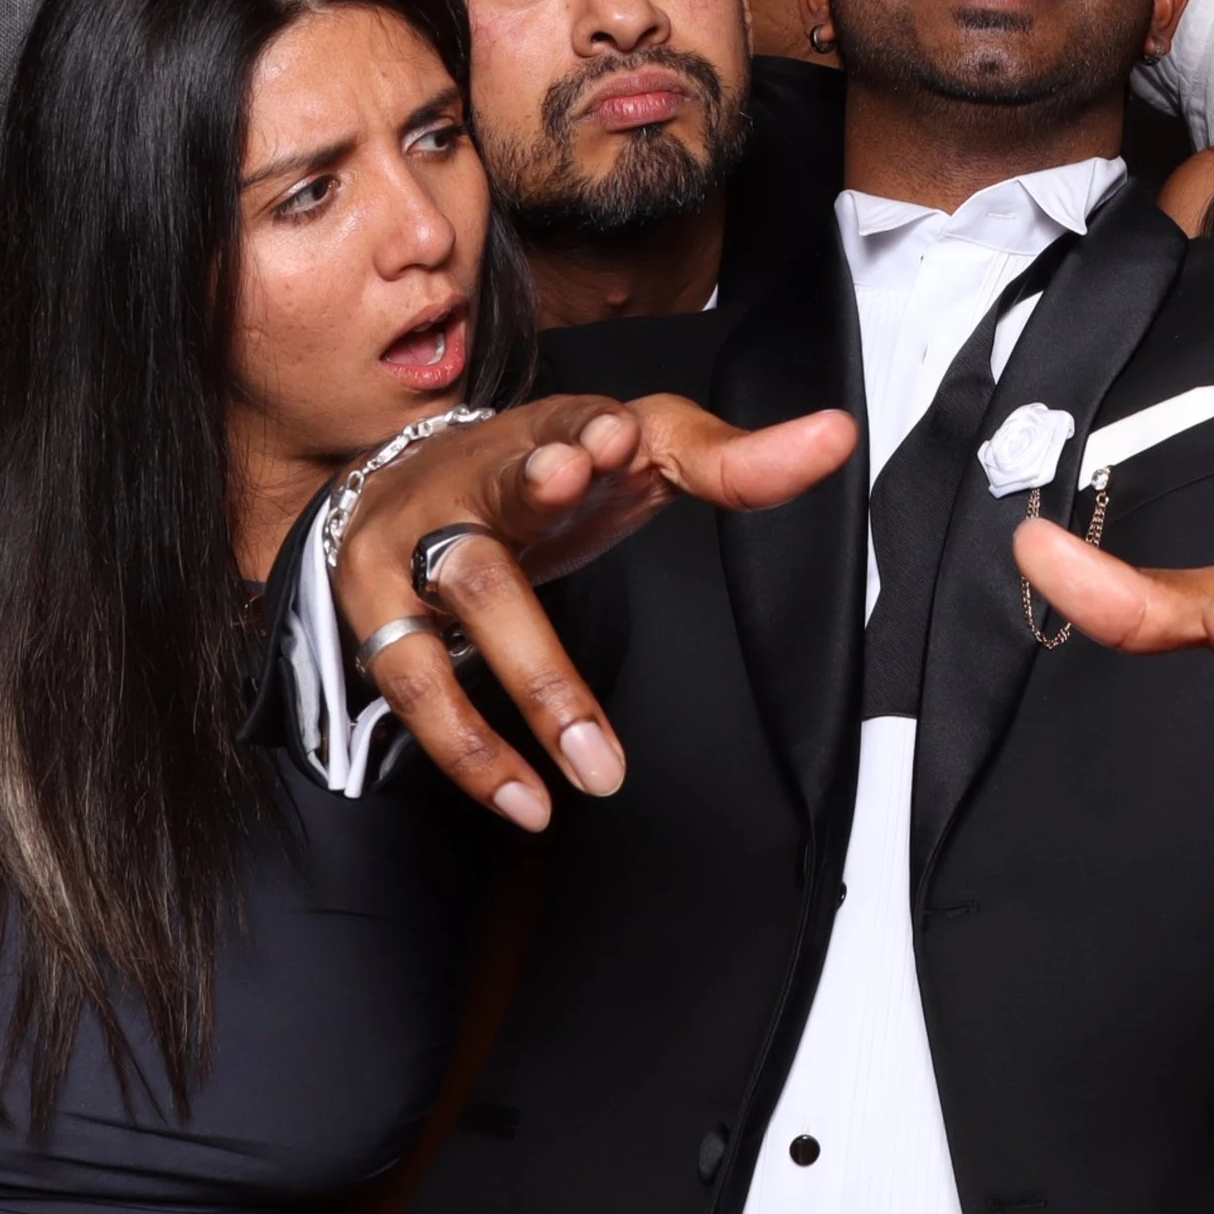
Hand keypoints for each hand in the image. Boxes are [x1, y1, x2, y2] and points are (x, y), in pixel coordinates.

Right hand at [334, 393, 856, 827]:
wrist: (406, 481)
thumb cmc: (546, 468)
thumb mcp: (640, 449)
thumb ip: (733, 458)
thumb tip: (838, 438)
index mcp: (551, 431)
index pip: (572, 416)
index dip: (590, 425)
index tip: (615, 438)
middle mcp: (477, 478)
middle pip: (506, 487)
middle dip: (536, 493)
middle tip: (572, 483)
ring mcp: (416, 545)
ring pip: (463, 604)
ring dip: (532, 684)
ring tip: (596, 766)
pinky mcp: (375, 613)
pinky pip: (416, 687)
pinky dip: (472, 752)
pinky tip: (529, 798)